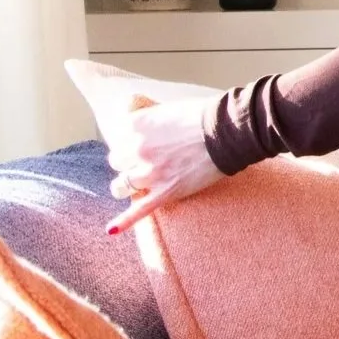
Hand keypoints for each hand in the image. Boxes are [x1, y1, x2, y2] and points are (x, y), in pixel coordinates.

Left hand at [105, 96, 225, 234]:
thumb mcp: (166, 109)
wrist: (227, 133)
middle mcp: (138, 148)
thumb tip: (134, 120)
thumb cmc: (202, 116)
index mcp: (136, 125)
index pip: (117, 138)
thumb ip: (147, 118)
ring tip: (132, 185)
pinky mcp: (165, 192)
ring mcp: (151, 172)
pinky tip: (111, 230)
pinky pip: (140, 210)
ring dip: (126, 185)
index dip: (128, 142)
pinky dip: (124, 221)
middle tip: (143, 162)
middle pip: (117, 161)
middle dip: (127, 162)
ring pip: (121, 185)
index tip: (139, 143)